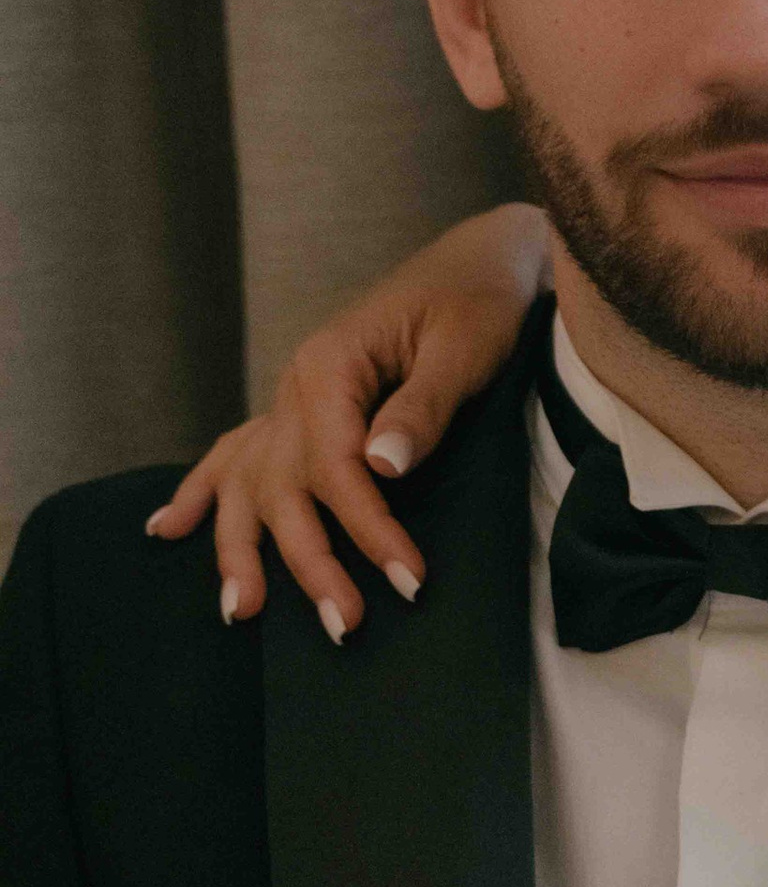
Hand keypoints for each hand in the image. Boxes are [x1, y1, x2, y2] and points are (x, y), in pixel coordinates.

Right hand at [145, 205, 546, 639]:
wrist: (479, 260)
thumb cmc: (480, 300)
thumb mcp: (465, 348)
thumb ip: (421, 407)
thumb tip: (379, 467)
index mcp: (329, 365)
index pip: (335, 466)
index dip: (368, 528)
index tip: (408, 579)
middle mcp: (297, 385)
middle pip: (285, 486)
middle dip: (310, 561)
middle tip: (346, 626)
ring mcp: (292, 400)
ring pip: (249, 481)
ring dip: (239, 548)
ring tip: (240, 611)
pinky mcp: (305, 410)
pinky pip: (240, 453)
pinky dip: (203, 492)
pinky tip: (167, 530)